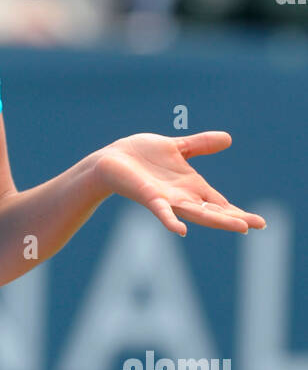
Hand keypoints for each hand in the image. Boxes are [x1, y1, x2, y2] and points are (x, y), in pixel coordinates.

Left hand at [94, 132, 266, 236]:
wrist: (110, 160)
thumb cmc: (140, 156)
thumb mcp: (177, 148)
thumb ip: (200, 146)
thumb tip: (228, 138)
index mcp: (190, 186)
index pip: (219, 203)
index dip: (237, 212)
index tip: (260, 222)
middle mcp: (181, 197)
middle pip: (213, 211)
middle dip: (235, 218)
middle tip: (258, 225)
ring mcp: (166, 199)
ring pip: (195, 213)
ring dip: (217, 221)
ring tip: (240, 227)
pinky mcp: (149, 197)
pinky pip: (161, 211)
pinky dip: (170, 221)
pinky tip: (180, 231)